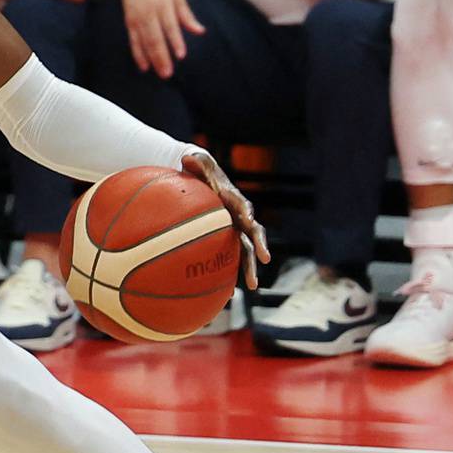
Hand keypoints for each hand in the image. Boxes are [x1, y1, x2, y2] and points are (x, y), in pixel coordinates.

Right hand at [118, 0, 203, 77]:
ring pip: (143, 40)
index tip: (181, 55)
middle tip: (168, 73)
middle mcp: (149, 10)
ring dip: (150, 58)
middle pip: (154, 36)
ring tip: (158, 72)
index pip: (170, 25)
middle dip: (161, 56)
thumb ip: (187, 15)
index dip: (175, 40)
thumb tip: (200, 31)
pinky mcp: (128, 21)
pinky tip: (143, 66)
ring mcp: (137, 16)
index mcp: (163, 2)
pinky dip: (137, 53)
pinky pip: (133, 39)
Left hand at [181, 148, 268, 290]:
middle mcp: (239, 216)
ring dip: (249, 268)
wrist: (201, 180)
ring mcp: (235, 230)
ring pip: (245, 251)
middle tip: (265, 260)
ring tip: (252, 287)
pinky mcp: (227, 240)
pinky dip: (229, 274)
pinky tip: (227, 295)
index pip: (243, 206)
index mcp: (233, 199)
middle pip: (253, 234)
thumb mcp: (196, 161)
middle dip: (260, 247)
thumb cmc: (198, 170)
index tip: (250, 221)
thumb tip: (187, 158)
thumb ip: (195, 161)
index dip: (247, 213)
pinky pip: (230, 259)